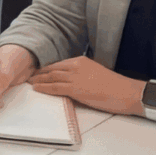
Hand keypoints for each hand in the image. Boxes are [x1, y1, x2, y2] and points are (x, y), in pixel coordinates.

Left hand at [29, 56, 144, 115]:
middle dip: (38, 73)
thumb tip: (69, 80)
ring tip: (28, 82)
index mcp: (80, 61)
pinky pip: (54, 87)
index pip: (57, 64)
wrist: (128, 93)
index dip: (45, 68)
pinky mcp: (75, 88)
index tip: (36, 71)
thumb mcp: (94, 73)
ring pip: (50, 77)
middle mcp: (75, 66)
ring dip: (38, 80)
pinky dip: (43, 88)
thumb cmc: (115, 86)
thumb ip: (80, 74)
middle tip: (27, 76)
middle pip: (51, 69)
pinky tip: (36, 88)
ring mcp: (75, 77)